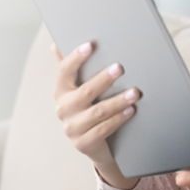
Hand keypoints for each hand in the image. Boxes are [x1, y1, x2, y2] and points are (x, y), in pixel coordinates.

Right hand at [51, 41, 138, 167]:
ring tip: (135, 93)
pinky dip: (118, 119)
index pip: (64, 71)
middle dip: (103, 80)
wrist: (92, 144)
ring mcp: (72, 128)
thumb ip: (69, 69)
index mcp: (60, 92)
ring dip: (118, 101)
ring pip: (97, 112)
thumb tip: (55, 45)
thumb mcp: (76, 90)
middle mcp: (63, 109)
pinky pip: (103, 129)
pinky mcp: (83, 143)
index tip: (90, 45)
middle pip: (84, 92)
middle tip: (120, 68)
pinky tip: (131, 111)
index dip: (75, 57)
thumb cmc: (86, 109)